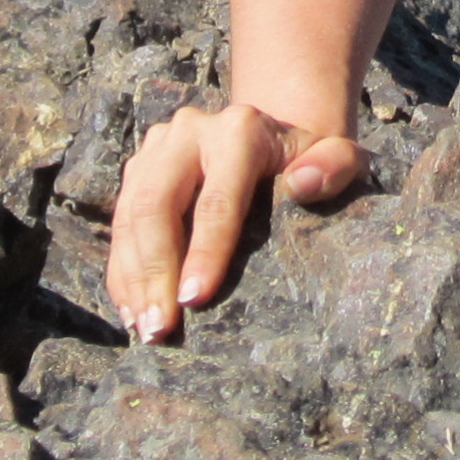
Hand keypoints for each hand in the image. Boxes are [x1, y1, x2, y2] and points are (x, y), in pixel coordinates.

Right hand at [106, 101, 365, 343]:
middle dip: (155, 271)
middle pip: (157, 205)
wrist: (275, 140)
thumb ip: (336, 166)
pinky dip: (123, 270)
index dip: (204, 252)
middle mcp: (190, 131)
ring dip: (133, 277)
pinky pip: (120, 222)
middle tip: (160, 328)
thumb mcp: (339, 159)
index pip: (216, 200)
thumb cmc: (312, 163)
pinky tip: (131, 310)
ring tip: (143, 329)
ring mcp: (158, 148)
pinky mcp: (139, 168)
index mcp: (240, 130)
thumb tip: (303, 183)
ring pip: (131, 215)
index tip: (195, 300)